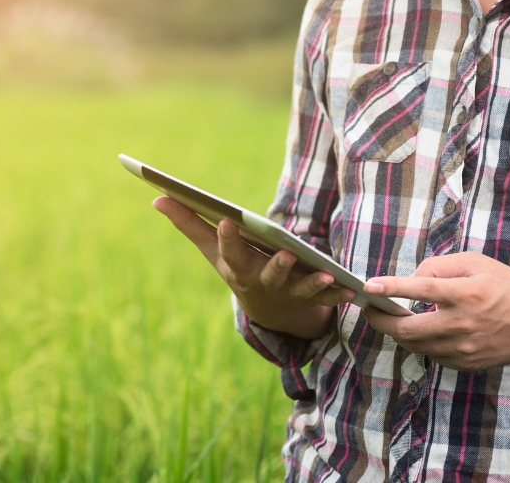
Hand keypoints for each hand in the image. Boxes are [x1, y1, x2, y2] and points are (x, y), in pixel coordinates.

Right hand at [153, 196, 355, 338]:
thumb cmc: (237, 268)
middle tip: (285, 255)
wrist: (269, 311)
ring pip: (301, 289)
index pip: (230, 252)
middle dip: (276, 267)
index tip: (227, 220)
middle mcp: (262, 283)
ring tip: (324, 273)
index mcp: (237, 268)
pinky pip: (328, 297)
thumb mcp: (213, 251)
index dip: (228, 238)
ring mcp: (288, 293)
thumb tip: (157, 198)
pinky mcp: (312, 298)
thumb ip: (189, 224)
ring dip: (312, 283)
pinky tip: (352, 288)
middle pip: (268, 275)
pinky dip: (339, 293)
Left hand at [362, 252, 509, 370]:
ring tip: (388, 317)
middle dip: (380, 321)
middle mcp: (463, 324)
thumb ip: (438, 267)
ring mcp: (464, 349)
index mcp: (467, 294)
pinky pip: (430, 355)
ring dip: (397, 332)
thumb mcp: (475, 263)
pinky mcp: (465, 364)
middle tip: (368, 309)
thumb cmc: (506, 286)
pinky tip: (418, 329)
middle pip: (408, 330)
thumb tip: (409, 280)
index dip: (391, 287)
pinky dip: (419, 342)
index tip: (368, 286)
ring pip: (415, 345)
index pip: (421, 290)